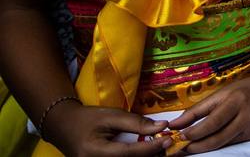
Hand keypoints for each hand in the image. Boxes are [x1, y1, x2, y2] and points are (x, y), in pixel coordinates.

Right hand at [49, 102, 168, 156]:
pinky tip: (147, 152)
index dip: (151, 148)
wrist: (63, 127)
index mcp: (94, 152)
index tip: (168, 139)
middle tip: (168, 146)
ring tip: (160, 149)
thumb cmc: (87, 119)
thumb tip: (162, 126)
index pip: (128, 153)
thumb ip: (136, 122)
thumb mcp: (111, 116)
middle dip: (151, 156)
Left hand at [166, 73, 249, 153]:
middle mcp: (248, 116)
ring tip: (190, 147)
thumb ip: (198, 109)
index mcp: (237, 101)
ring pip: (224, 144)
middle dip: (196, 146)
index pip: (212, 122)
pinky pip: (233, 143)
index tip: (179, 137)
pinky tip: (209, 142)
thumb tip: (175, 125)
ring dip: (205, 147)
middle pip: (218, 139)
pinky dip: (219, 144)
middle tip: (181, 148)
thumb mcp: (221, 93)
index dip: (194, 133)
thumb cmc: (245, 88)